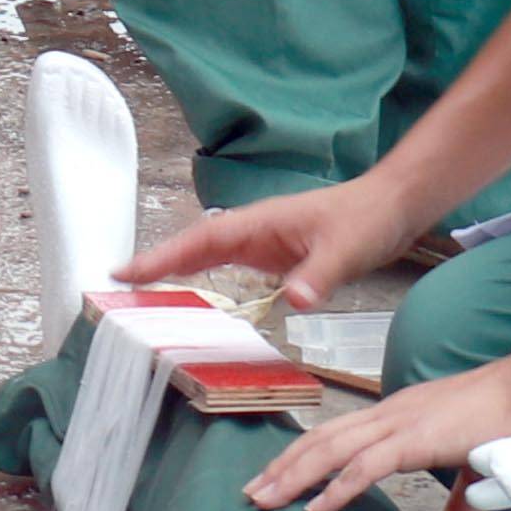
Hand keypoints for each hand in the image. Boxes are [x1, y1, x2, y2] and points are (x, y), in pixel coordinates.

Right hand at [123, 177, 417, 311]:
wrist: (394, 206)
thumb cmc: (368, 218)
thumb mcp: (346, 249)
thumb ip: (319, 275)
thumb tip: (295, 300)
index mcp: (260, 223)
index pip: (200, 241)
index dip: (162, 257)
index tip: (126, 271)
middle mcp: (254, 232)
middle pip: (194, 249)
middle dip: (156, 267)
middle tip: (116, 290)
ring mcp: (264, 244)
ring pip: (208, 260)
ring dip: (176, 276)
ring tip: (142, 300)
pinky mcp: (276, 257)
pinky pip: (231, 272)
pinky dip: (207, 284)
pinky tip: (197, 303)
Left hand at [240, 355, 510, 510]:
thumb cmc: (508, 421)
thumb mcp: (471, 470)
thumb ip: (456, 510)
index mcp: (396, 416)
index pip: (335, 434)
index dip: (302, 456)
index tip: (274, 479)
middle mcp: (388, 414)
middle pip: (320, 439)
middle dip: (282, 467)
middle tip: (250, 494)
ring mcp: (399, 424)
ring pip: (330, 449)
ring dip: (294, 475)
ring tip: (265, 499)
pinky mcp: (414, 439)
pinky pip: (365, 465)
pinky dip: (336, 486)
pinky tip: (314, 506)